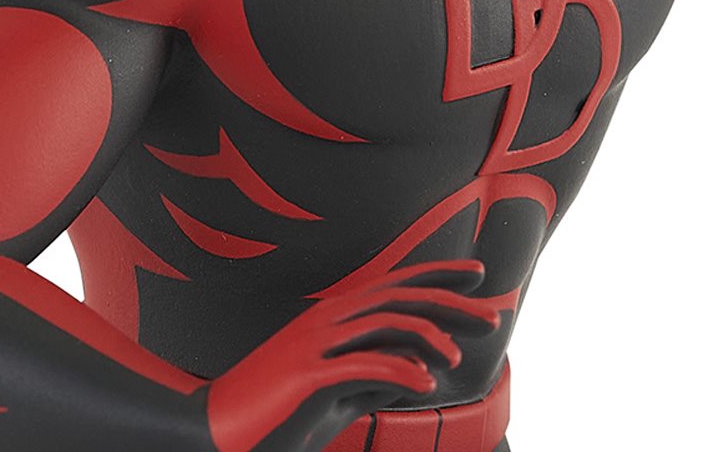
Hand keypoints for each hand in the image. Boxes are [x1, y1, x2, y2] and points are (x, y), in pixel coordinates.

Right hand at [205, 259, 499, 451]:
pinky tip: (424, 383)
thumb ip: (373, 375)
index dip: (439, 275)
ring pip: (385, 323)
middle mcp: (330, 320)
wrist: (216, 434)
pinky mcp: (307, 377)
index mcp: (338, 317)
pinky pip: (362, 366)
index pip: (397, 284)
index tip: (478, 275)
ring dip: (427, 335)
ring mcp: (317, 345)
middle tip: (493, 315)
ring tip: (457, 355)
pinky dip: (398, 370)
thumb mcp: (336, 393)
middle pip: (401, 297)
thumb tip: (415, 369)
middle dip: (450, 303)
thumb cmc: (277, 414)